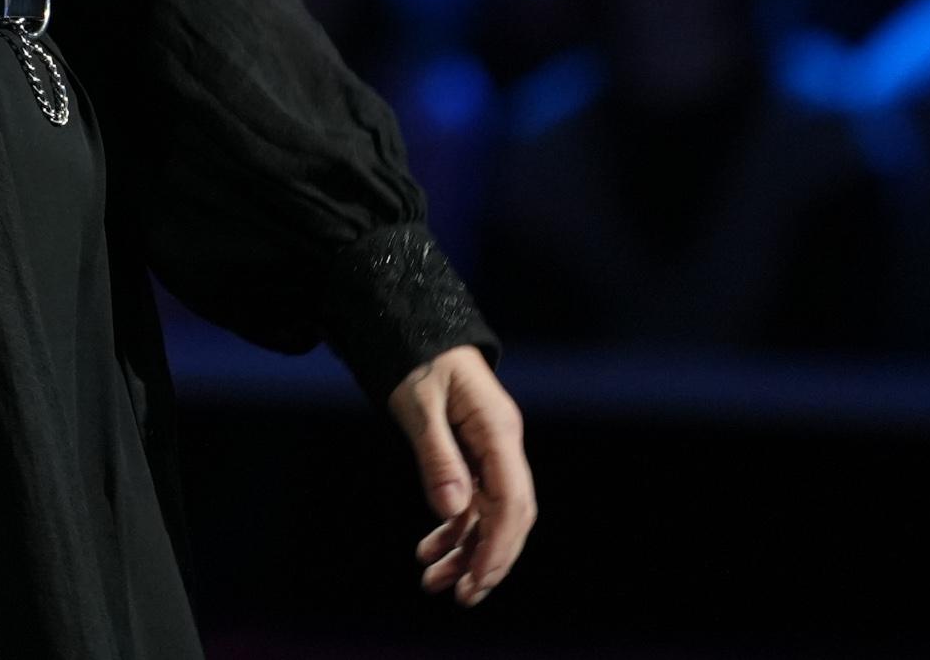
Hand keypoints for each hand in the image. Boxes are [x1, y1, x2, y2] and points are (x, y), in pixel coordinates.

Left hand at [390, 346, 532, 607]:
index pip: (511, 500)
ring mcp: (492, 452)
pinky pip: (474, 503)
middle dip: (489, 559)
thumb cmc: (418, 361)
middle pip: (511, 515)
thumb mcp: (419, 404)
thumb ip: (437, 456)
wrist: (418, 333)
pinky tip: (431, 551)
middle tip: (462, 597)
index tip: (475, 580)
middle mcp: (503, 445)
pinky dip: (455, 530)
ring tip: (434, 582)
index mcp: (498, 429)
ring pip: (491, 515)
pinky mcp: (476, 457)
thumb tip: (453, 511)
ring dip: (468, 551)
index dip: (497, 545)